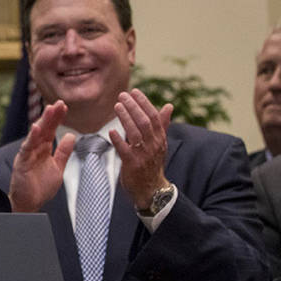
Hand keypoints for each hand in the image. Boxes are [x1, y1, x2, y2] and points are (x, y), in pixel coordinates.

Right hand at [8, 100, 75, 212]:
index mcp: (44, 149)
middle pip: (44, 128)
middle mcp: (35, 149)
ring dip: (43, 121)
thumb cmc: (40, 187)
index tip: (64, 107)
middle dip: (51, 116)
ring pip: (36, 134)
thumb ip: (63, 152)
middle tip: (59, 103)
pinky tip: (36, 128)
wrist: (29, 203)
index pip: (52, 130)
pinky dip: (31, 137)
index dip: (57, 119)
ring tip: (49, 110)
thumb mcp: (58, 168)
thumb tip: (71, 136)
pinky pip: (27, 147)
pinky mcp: (22, 162)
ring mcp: (28, 154)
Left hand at [110, 88, 172, 209]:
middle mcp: (153, 145)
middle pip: (144, 122)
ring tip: (117, 106)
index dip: (144, 103)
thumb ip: (162, 124)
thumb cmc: (152, 162)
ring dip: (125, 118)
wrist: (151, 189)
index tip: (134, 91)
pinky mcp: (132, 165)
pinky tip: (111, 131)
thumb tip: (169, 105)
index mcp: (159, 138)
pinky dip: (118, 140)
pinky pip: (125, 150)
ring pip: (135, 133)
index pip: (154, 117)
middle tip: (122, 95)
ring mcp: (143, 155)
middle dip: (133, 107)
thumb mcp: (159, 143)